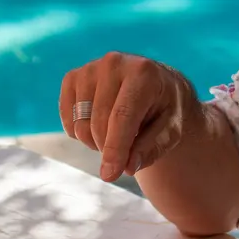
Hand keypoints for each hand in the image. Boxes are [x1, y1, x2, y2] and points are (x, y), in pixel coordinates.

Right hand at [59, 53, 197, 180]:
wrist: (156, 84)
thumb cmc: (165, 110)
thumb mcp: (170, 131)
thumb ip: (151, 149)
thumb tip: (127, 167)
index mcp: (143, 73)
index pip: (122, 117)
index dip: (115, 149)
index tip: (110, 175)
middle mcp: (113, 63)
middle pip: (98, 124)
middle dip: (109, 149)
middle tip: (127, 152)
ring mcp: (90, 68)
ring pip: (80, 125)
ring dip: (96, 141)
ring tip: (116, 134)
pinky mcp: (73, 77)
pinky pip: (68, 120)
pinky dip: (81, 132)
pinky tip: (99, 125)